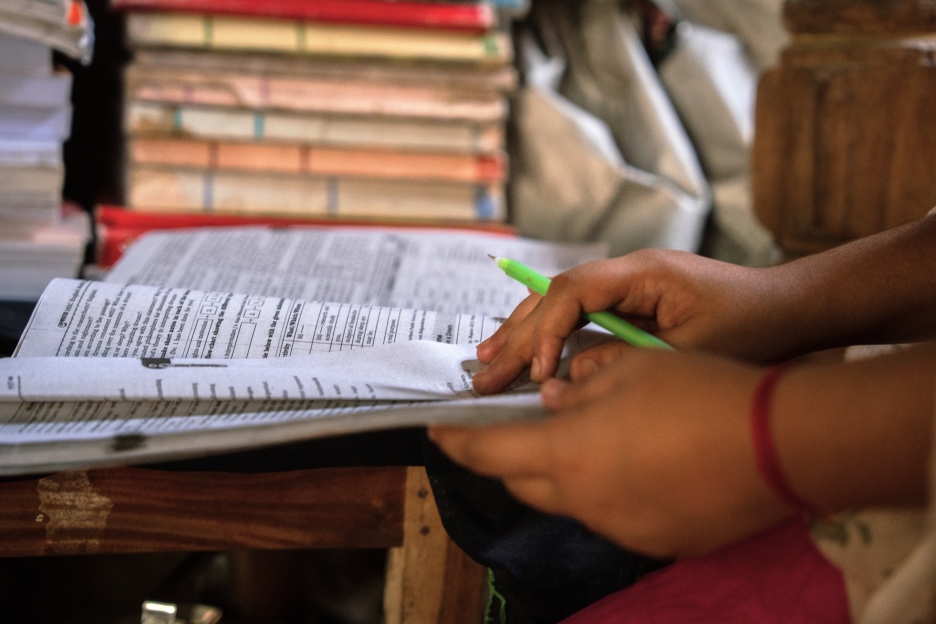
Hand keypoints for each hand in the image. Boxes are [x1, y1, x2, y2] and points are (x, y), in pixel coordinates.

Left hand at [432, 349, 791, 558]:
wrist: (778, 444)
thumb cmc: (697, 393)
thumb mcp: (630, 371)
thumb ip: (580, 387)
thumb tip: (554, 399)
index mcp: (566, 452)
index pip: (489, 453)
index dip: (457, 442)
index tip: (436, 432)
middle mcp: (582, 499)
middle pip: (522, 481)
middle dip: (506, 457)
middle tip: (508, 430)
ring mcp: (618, 527)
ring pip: (566, 499)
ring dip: (559, 471)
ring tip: (585, 439)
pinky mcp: (653, 540)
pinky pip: (608, 513)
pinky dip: (602, 487)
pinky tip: (633, 463)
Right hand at [473, 250, 790, 394]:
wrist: (787, 309)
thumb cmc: (752, 327)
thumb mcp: (692, 351)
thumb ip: (629, 359)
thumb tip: (573, 371)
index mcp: (642, 273)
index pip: (573, 291)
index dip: (547, 330)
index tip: (535, 371)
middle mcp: (627, 271)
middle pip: (555, 294)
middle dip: (518, 334)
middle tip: (483, 370)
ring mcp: (626, 284)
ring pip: (559, 302)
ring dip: (524, 331)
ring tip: (486, 360)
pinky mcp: (630, 301)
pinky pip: (578, 314)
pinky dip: (549, 335)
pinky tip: (526, 354)